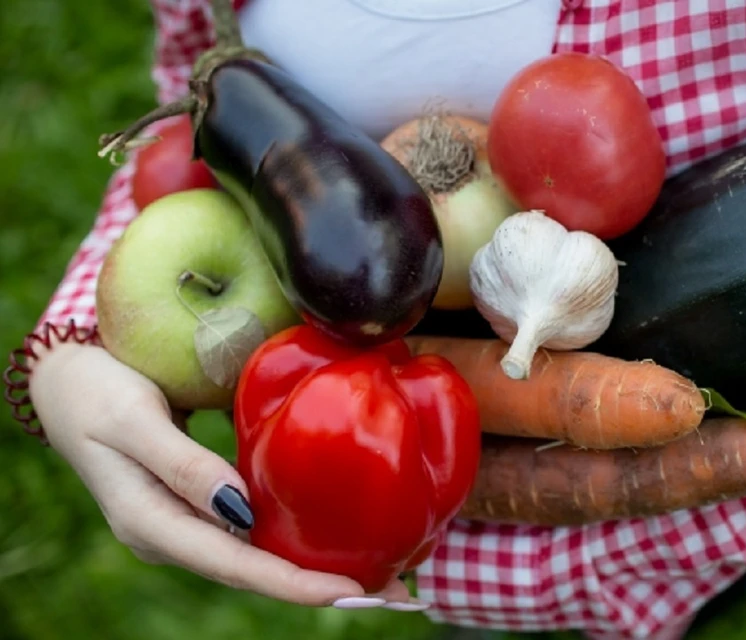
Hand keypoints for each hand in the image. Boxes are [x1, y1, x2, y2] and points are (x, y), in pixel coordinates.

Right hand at [27, 341, 425, 611]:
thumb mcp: (132, 421)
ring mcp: (188, 521)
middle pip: (257, 572)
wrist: (64, 379)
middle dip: (324, 587)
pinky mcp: (201, 501)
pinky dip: (296, 535)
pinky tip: (336, 532)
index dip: (295, 583)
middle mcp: (175, 534)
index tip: (353, 593)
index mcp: (152, 524)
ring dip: (317, 566)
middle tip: (398, 593)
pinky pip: (254, 528)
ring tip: (383, 573)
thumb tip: (241, 511)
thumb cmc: (95, 391)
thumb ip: (183, 465)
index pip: (235, 566)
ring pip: (260, 554)